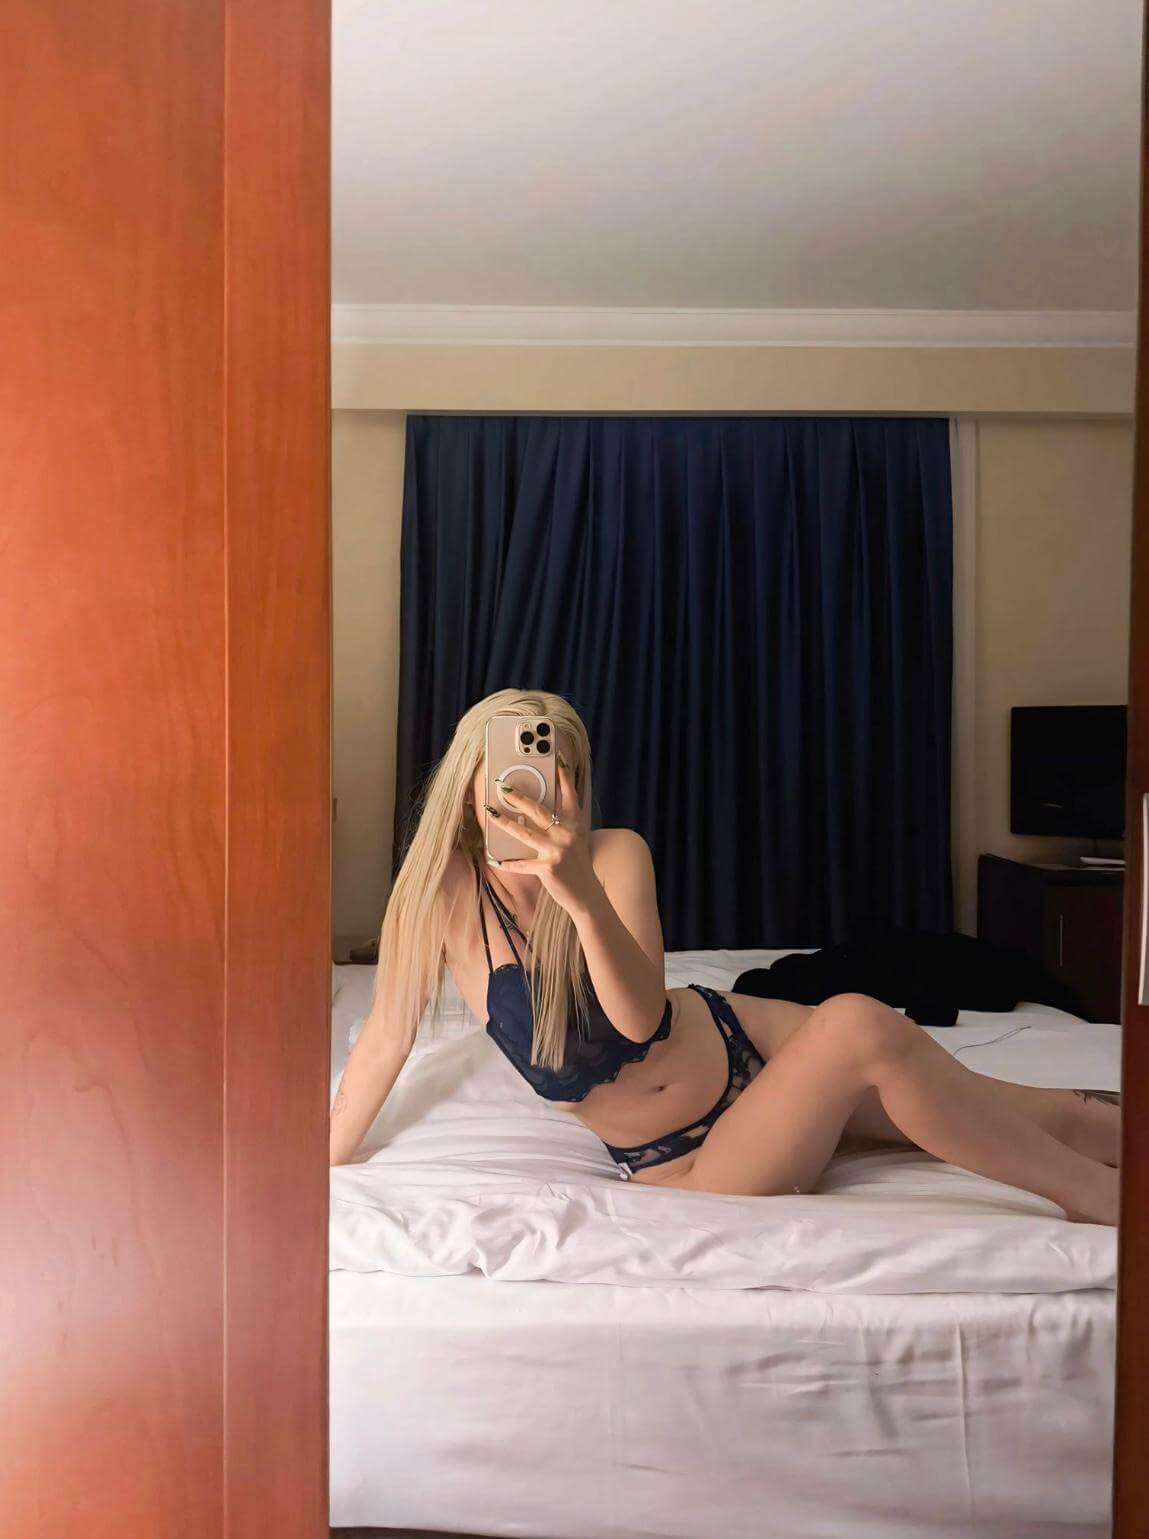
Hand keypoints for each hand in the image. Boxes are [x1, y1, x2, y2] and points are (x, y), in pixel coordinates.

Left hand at [489, 761, 599, 915]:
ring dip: (504, 823)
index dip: (564, 777)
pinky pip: (522, 864)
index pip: (570, 796)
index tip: (557, 760)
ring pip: (524, 833)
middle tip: (503, 787)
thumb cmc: (578, 867)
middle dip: (519, 797)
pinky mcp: (548, 868)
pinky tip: (494, 860)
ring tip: (490, 813)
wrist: (587, 895)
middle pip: (538, 810)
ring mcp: (557, 851)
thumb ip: (562, 826)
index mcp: (575, 825)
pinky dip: (508, 863)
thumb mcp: (576, 841)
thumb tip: (537, 815)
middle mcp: (566, 834)